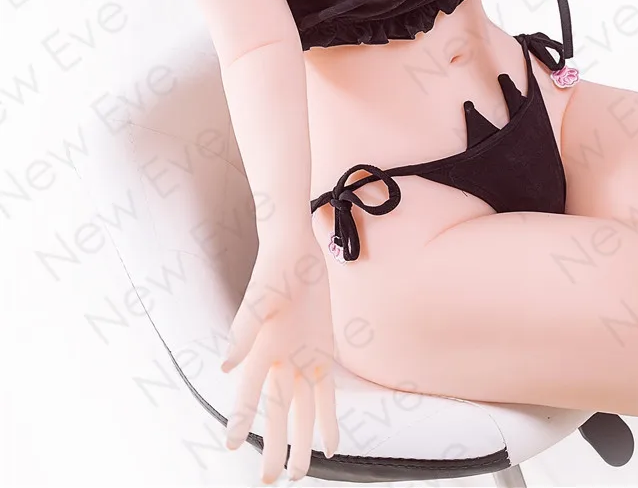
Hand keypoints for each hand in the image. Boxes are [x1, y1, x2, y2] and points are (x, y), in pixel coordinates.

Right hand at [222, 233, 338, 483]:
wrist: (296, 253)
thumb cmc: (274, 271)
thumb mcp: (260, 298)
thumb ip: (243, 331)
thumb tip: (227, 365)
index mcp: (261, 351)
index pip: (249, 392)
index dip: (241, 419)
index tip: (230, 444)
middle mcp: (280, 362)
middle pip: (276, 413)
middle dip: (272, 446)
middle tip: (268, 481)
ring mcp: (302, 360)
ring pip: (301, 412)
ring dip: (300, 442)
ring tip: (297, 475)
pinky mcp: (322, 355)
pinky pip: (327, 396)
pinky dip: (328, 421)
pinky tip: (331, 447)